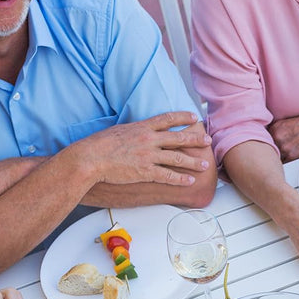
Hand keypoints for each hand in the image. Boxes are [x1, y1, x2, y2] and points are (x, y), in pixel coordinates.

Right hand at [80, 112, 211, 186]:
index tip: (193, 117)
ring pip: (177, 158)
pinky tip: (189, 181)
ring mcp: (148, 156)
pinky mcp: (145, 171)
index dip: (182, 117)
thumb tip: (138, 132)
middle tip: (208, 141)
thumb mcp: (119, 130)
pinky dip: (180, 179)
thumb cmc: (99, 145)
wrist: (90, 158)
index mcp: (141, 127)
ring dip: (193, 162)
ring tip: (204, 164)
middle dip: (195, 140)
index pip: (167, 119)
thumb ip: (133, 131)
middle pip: (178, 138)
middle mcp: (148, 139)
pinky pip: (167, 175)